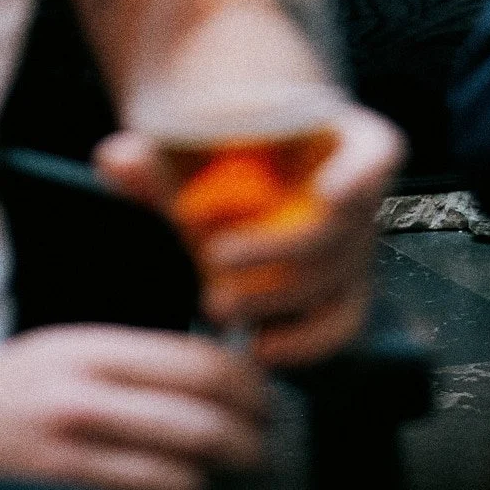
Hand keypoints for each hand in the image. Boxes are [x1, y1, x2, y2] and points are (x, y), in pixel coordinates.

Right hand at [0, 324, 267, 489]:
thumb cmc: (0, 391)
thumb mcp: (64, 349)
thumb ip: (130, 362)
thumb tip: (208, 380)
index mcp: (90, 350)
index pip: (197, 364)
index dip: (247, 386)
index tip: (263, 399)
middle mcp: (84, 400)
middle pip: (201, 425)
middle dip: (248, 443)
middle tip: (261, 450)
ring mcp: (74, 460)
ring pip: (180, 479)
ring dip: (208, 484)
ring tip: (213, 479)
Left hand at [95, 102, 404, 366]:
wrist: (238, 177)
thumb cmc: (220, 153)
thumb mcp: (188, 147)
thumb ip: (152, 154)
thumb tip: (114, 159)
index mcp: (339, 140)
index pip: (375, 150)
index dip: (361, 172)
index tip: (328, 191)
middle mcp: (360, 195)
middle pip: (341, 230)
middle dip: (280, 252)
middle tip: (214, 260)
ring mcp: (357, 247)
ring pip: (339, 283)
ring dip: (280, 300)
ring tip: (217, 305)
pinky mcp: (342, 291)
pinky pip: (341, 322)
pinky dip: (307, 341)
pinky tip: (260, 349)